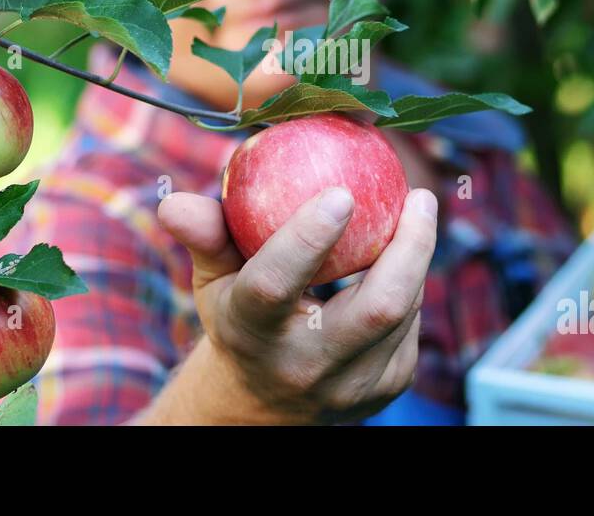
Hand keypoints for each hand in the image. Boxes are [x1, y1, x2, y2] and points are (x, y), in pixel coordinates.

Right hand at [155, 186, 437, 423]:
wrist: (263, 402)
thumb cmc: (239, 315)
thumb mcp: (213, 279)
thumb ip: (204, 236)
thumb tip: (174, 202)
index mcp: (252, 331)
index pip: (276, 284)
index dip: (307, 238)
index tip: (341, 192)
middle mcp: (304, 365)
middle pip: (376, 307)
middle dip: (409, 248)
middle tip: (419, 197)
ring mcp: (351, 385)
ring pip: (403, 313)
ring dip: (414, 259)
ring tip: (417, 212)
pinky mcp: (386, 388)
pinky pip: (411, 328)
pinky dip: (411, 287)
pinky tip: (408, 255)